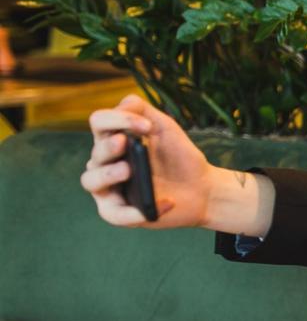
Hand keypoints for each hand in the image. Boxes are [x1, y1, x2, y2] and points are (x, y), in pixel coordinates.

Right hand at [83, 94, 213, 227]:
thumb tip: (120, 106)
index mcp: (112, 139)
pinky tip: (164, 202)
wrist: (202, 188)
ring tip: (128, 170)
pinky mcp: (121, 212)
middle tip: (125, 143)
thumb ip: (141, 109)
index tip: (147, 127)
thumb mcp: (164, 126)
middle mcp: (105, 163)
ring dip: (107, 174)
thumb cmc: (179, 156)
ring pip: (90, 181)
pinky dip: (135, 212)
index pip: (99, 122)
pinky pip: (114, 214)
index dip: (117, 119)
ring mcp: (110, 189)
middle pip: (95, 153)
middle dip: (108, 148)